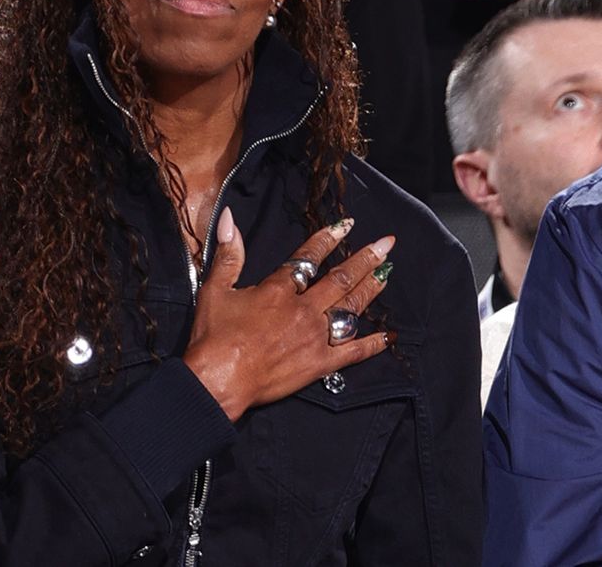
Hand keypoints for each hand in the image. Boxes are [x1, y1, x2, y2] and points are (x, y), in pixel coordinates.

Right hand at [182, 210, 393, 421]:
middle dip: (365, 259)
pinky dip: (373, 344)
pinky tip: (389, 336)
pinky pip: (353, 352)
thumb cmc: (213, 338)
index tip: (348, 225)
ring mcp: (315, 337)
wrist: (218, 381)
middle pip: (341, 279)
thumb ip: (228, 255)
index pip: (310, 258)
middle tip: (386, 245)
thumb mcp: (214, 290)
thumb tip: (228, 219)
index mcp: (279, 290)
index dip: (329, 239)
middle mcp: (303, 310)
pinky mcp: (320, 365)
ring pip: (351, 308)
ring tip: (387, 274)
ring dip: (371, 290)